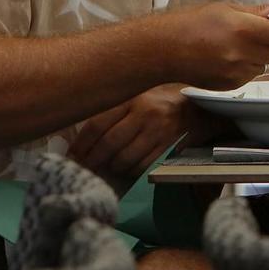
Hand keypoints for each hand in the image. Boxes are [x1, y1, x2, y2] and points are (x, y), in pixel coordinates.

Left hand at [68, 85, 214, 183]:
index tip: (72, 156)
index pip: (97, 124)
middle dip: (93, 161)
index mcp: (130, 98)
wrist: (197, 108)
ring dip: (112, 168)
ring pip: (124, 158)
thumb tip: (82, 141)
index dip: (81, 144)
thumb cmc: (159, 103)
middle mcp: (143, 112)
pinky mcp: (168, 145)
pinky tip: (126, 168)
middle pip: (108, 144)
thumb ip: (113, 112)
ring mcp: (157, 130)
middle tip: (84, 168)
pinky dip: (130, 171)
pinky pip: (141, 166)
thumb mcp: (136, 98)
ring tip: (107, 167)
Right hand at [157, 0, 268, 89]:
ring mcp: (237, 74)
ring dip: (266, 52)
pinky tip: (234, 54)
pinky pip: (253, 74)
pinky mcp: (231, 86)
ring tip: (245, 40)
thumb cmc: (192, 22)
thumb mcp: (227, 8)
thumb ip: (260, 10)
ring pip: (267, 64)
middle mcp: (242, 55)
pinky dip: (252, 64)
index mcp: (243, 30)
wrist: (163, 50)